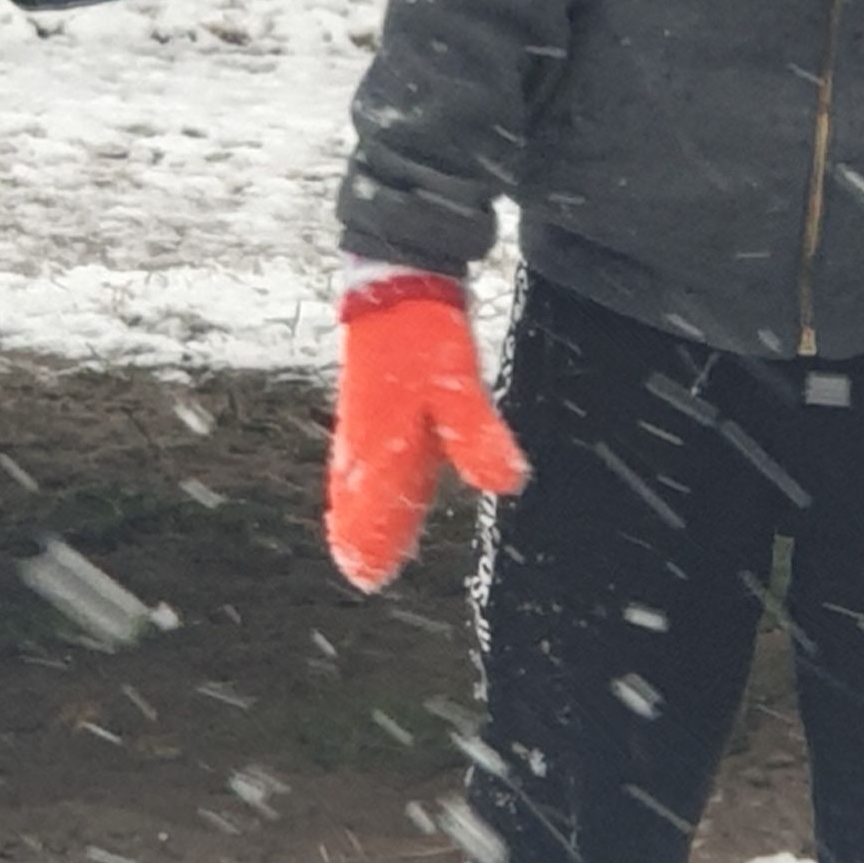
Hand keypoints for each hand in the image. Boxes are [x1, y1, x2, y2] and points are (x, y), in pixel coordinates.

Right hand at [326, 273, 529, 592]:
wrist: (394, 284)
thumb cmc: (425, 337)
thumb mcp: (460, 387)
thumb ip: (479, 438)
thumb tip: (510, 484)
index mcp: (382, 447)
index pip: (374, 510)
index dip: (372, 543)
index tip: (368, 578)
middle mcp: (363, 440)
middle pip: (356, 500)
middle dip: (359, 534)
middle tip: (362, 573)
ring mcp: (361, 420)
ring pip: (353, 478)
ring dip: (357, 510)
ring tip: (355, 540)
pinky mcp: (367, 402)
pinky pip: (355, 455)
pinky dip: (358, 480)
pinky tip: (368, 478)